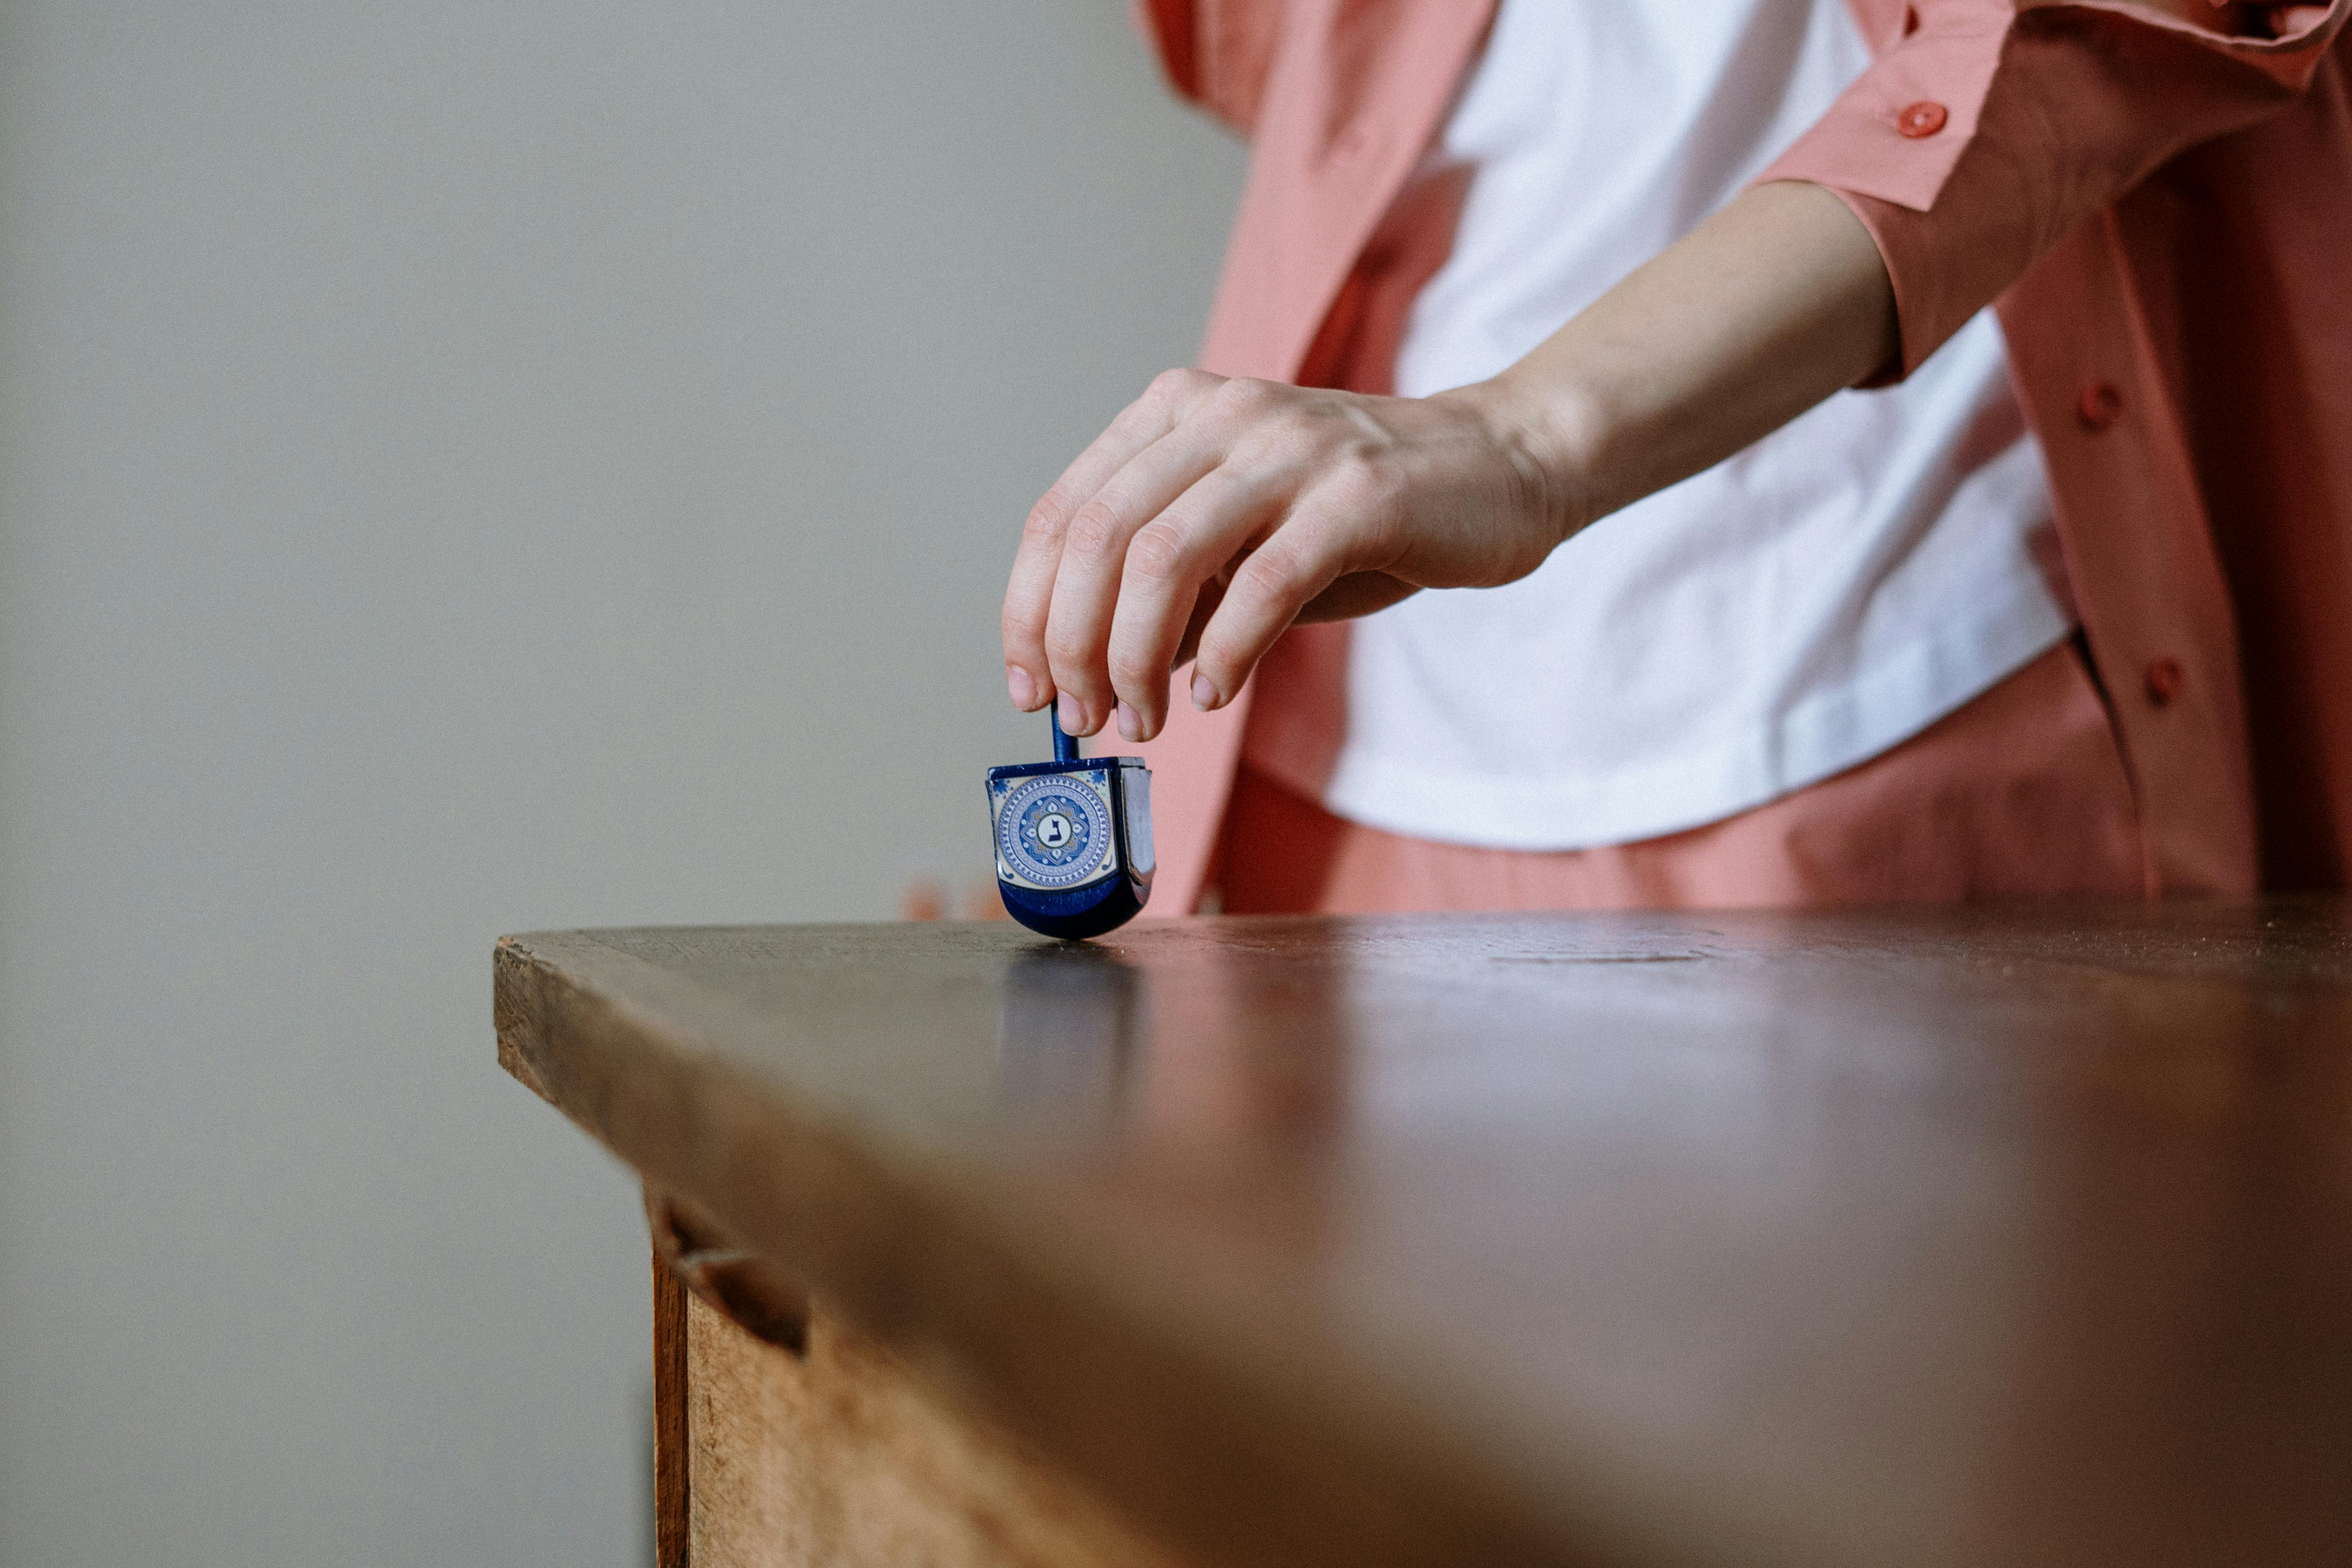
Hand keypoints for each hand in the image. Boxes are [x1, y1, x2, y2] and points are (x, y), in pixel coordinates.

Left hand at [998, 181, 1897, 744]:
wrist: (1502, 465)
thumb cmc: (1363, 515)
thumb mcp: (1246, 533)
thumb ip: (1172, 581)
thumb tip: (1089, 668)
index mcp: (1177, 412)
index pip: (1065, 513)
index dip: (1028, 610)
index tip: (1031, 689)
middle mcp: (1223, 415)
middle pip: (1100, 537)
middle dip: (1074, 645)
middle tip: (1086, 717)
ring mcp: (1292, 448)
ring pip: (1163, 557)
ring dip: (1136, 657)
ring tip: (1144, 718)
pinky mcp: (1358, 496)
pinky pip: (1262, 583)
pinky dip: (1225, 650)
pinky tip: (1214, 693)